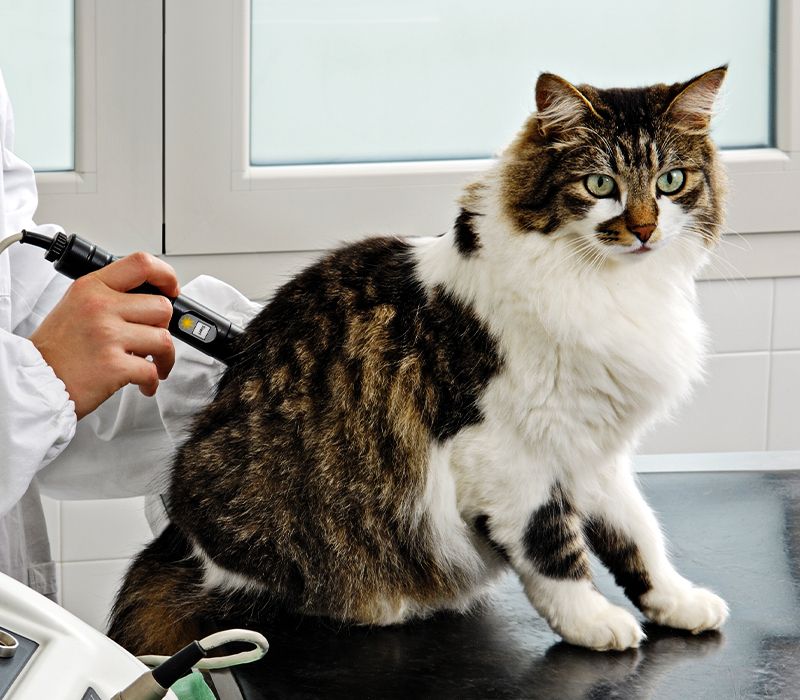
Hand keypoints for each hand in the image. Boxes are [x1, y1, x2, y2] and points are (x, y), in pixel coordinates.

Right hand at [30, 252, 179, 418]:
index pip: (141, 264)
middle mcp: (100, 307)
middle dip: (164, 327)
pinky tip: (143, 383)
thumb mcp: (75, 306)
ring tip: (153, 365)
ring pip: (163, 340)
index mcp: (91, 288)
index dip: (166, 275)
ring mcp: (108, 336)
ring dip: (164, 358)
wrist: (33, 383)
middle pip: (162, 308)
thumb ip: (109, 298)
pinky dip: (153, 381)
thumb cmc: (56, 350)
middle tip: (153, 340)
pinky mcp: (114, 365)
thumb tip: (149, 299)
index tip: (172, 288)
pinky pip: (152, 371)